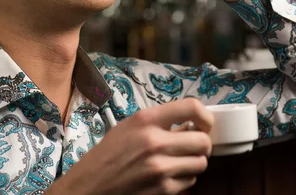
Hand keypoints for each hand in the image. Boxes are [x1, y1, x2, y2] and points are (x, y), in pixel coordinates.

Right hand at [46, 98, 213, 194]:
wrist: (90, 186)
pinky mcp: (163, 190)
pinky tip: (168, 176)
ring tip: (177, 161)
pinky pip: (190, 182)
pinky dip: (184, 179)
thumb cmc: (109, 155)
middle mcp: (155, 142)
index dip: (205, 116)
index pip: (192, 108)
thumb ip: (160, 122)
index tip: (204, 124)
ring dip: (193, 162)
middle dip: (201, 144)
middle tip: (192, 145)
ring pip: (201, 163)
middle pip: (203, 141)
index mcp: (146, 120)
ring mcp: (160, 168)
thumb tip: (192, 125)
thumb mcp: (130, 127)